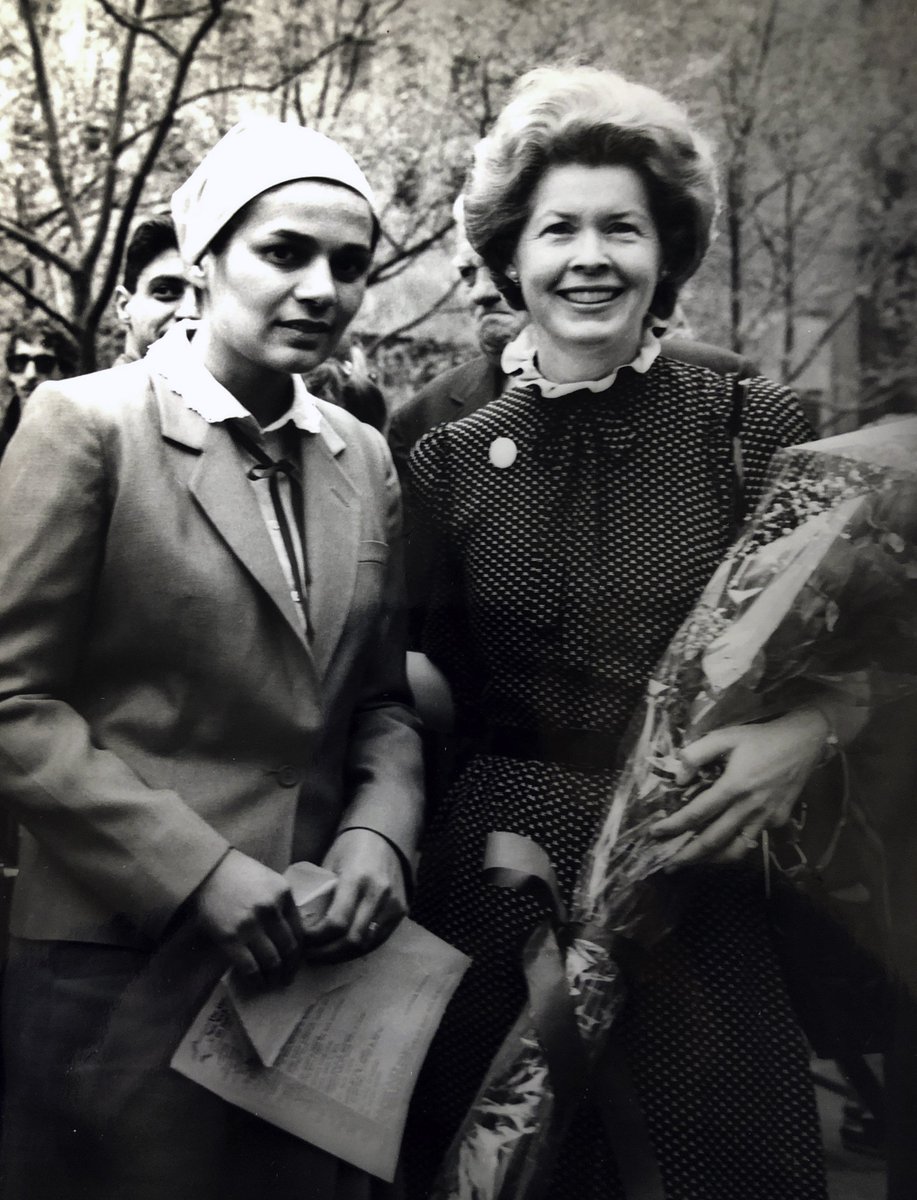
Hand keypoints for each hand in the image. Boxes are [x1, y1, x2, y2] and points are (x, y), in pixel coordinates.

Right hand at [191, 849, 303, 983]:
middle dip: (290, 968)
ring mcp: (250, 926)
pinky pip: (249, 967)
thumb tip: (290, 934)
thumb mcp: (269, 882)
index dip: (300, 951)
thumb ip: (282, 905)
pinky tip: (257, 982)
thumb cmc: (239, 875)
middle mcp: (271, 910)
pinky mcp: (230, 939)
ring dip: (275, 976)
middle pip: (288, 948)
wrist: (206, 871)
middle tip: (288, 978)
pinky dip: (256, 979)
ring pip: (272, 961)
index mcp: (284, 894)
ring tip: (273, 983)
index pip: (300, 930)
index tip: (297, 962)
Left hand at [301, 828, 408, 961]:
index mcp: (357, 878)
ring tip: (323, 954)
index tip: (302, 940)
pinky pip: (378, 939)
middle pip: (352, 940)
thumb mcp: (330, 865)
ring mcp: (393, 904)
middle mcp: (378, 893)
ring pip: (366, 944)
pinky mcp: (401, 911)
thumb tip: (300, 923)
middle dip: (327, 953)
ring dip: (342, 955)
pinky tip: (342, 948)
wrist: (385, 836)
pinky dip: (358, 948)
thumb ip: (321, 893)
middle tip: (309, 955)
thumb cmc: (350, 847)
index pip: (337, 922)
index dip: (316, 939)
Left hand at [649, 708, 829, 867]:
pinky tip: (722, 847)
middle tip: (668, 866)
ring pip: (736, 850)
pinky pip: (752, 840)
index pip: (697, 814)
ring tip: (694, 864)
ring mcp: (767, 817)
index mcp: (734, 786)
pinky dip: (735, 848)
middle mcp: (750, 807)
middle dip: (688, 856)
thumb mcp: (725, 736)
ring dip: (712, 861)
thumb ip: (697, 754)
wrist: (803, 742)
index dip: (674, 826)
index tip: (655, 833)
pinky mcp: (778, 821)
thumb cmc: (760, 738)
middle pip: (714, 840)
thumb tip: (679, 779)